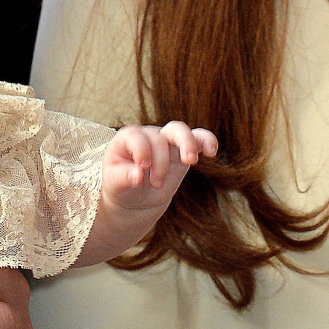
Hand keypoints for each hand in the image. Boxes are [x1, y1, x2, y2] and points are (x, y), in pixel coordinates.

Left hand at [104, 121, 218, 210]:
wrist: (136, 197)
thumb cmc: (122, 187)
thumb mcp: (115, 184)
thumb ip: (123, 178)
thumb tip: (137, 175)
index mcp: (126, 139)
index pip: (136, 137)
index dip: (141, 151)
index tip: (142, 169)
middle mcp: (147, 136)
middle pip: (158, 136)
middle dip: (159, 160)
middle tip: (156, 183)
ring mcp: (166, 141)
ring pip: (179, 130)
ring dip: (186, 144)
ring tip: (190, 161)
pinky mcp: (182, 151)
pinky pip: (197, 139)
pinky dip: (206, 140)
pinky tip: (212, 151)